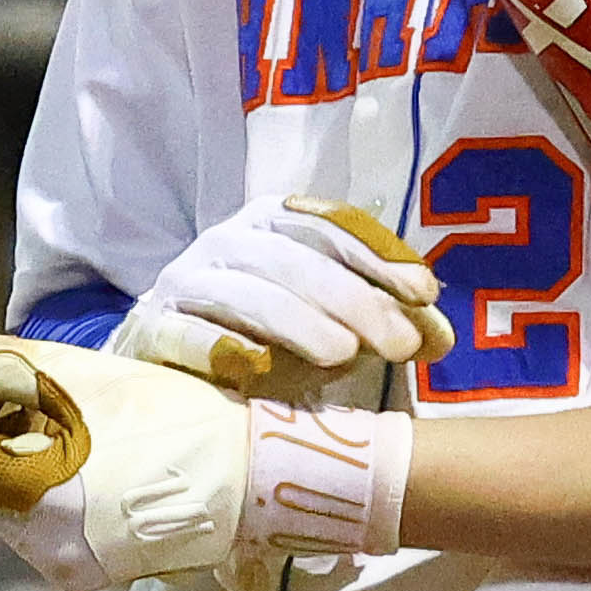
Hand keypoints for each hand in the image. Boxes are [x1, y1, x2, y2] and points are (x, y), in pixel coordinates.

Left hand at [0, 333, 398, 590]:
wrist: (252, 475)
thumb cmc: (175, 415)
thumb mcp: (87, 377)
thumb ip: (3, 365)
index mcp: (41, 494)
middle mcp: (45, 546)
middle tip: (20, 398)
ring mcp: (67, 567)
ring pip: (5, 508)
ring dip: (13, 465)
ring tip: (57, 428)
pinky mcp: (86, 575)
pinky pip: (37, 530)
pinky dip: (43, 494)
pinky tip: (79, 461)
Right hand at [116, 199, 449, 393]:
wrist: (170, 367)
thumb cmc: (264, 341)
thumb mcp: (331, 325)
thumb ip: (384, 324)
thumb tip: (439, 336)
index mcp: (274, 223)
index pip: (333, 226)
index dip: (381, 256)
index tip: (424, 293)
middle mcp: (228, 240)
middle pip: (295, 260)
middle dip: (353, 299)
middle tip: (398, 344)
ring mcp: (186, 282)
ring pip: (246, 292)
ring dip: (298, 321)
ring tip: (342, 354)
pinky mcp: (151, 327)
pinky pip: (184, 332)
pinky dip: (219, 346)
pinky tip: (256, 366)